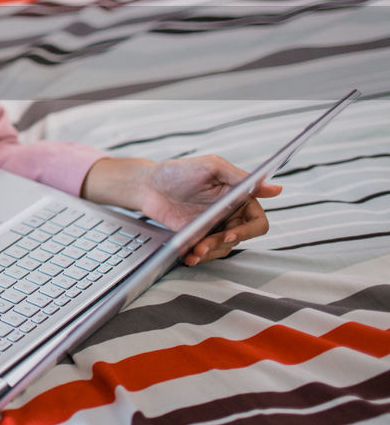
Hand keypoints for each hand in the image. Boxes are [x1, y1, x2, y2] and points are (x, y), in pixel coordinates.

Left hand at [85, 155, 281, 265]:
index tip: (230, 234)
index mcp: (239, 198)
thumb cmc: (180, 171)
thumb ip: (240, 178)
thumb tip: (275, 189)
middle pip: (240, 238)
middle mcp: (230, 215)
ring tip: (193, 251)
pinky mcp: (197, 237)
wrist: (148, 185)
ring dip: (210, 252)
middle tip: (204, 244)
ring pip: (223, 248)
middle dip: (223, 243)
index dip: (248, 231)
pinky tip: (189, 256)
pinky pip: (206, 252)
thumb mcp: (211, 167)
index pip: (257, 221)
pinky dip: (199, 256)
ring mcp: (213, 227)